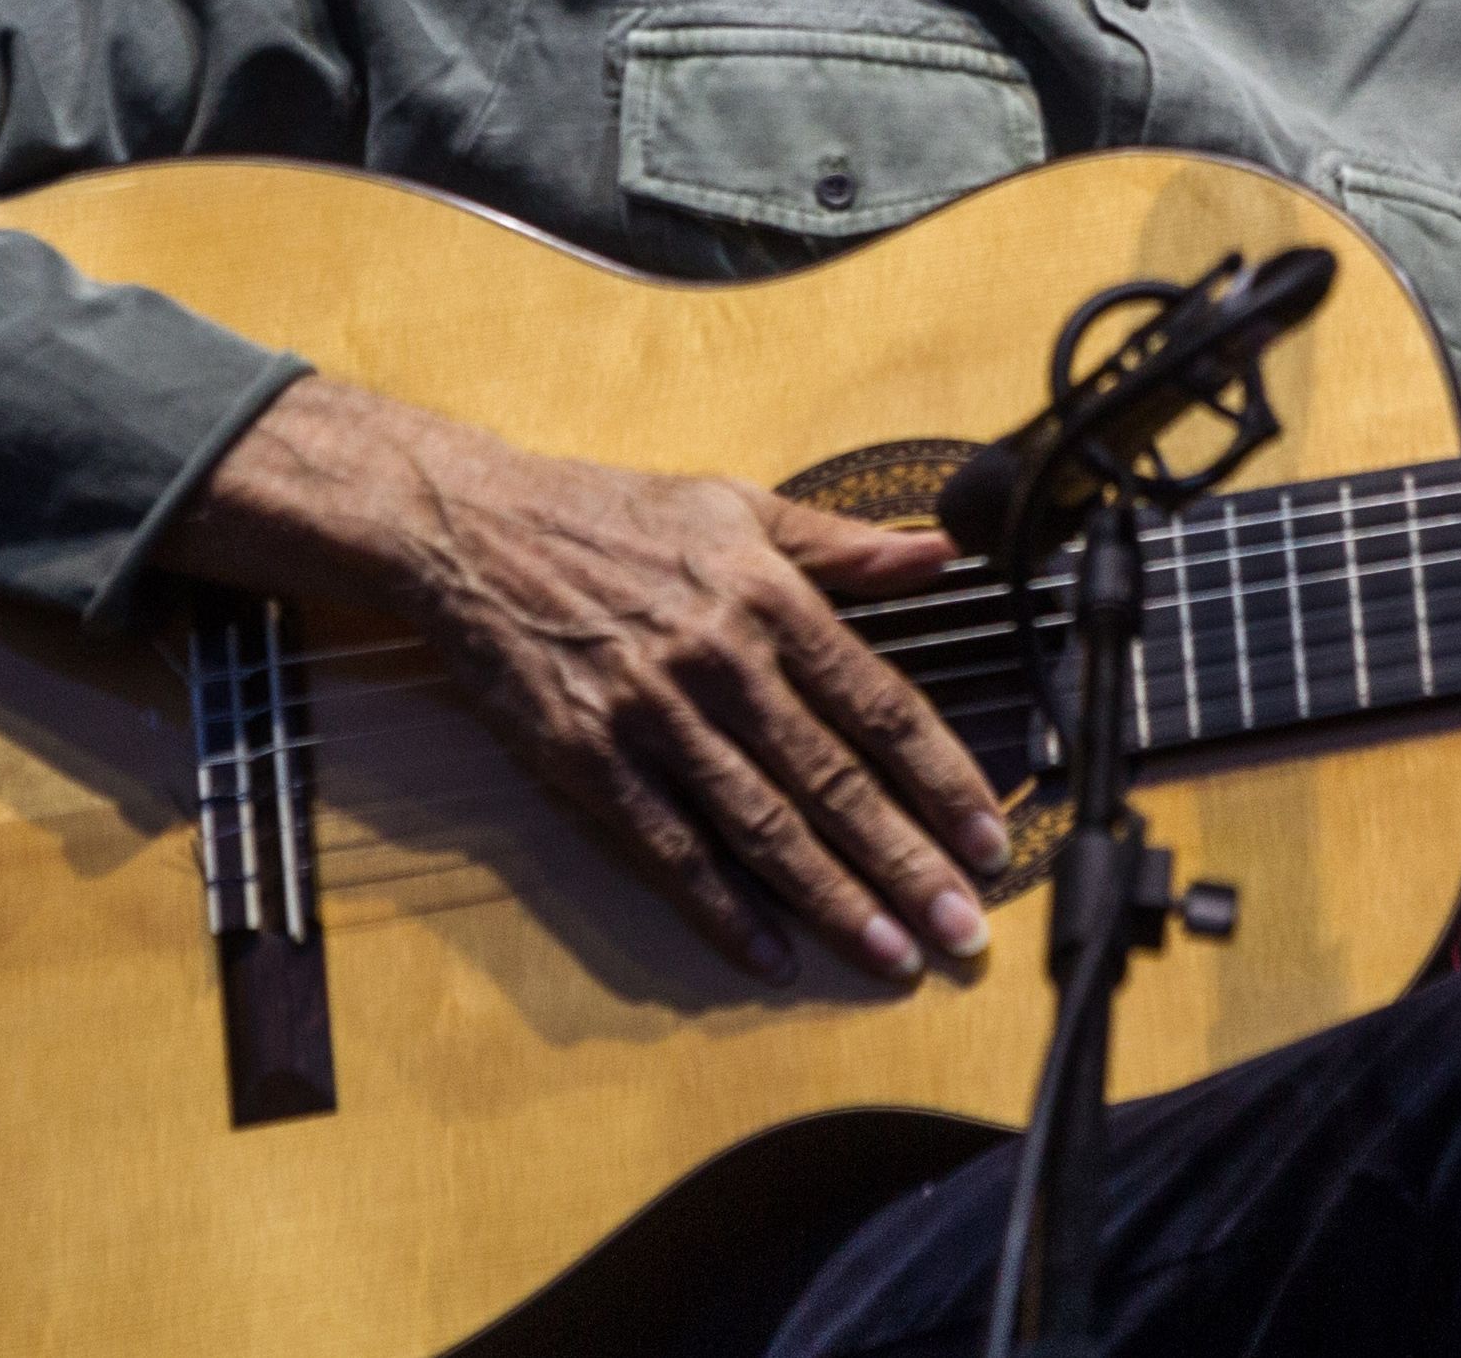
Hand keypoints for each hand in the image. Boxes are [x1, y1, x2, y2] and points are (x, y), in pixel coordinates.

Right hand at [169, 377, 1007, 985]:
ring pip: (760, 825)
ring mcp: (651, 717)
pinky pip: (668, 849)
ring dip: (833, 899)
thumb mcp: (735, 505)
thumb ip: (842, 544)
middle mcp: (718, 660)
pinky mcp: (587, 760)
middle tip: (964, 928)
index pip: (879, 703)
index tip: (989, 836)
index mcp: (766, 597)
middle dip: (907, 861)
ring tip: (893, 955)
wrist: (470, 531)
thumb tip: (940, 553)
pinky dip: (721, 908)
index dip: (942, 777)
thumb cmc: (609, 516)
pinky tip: (771, 955)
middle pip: (832, 779)